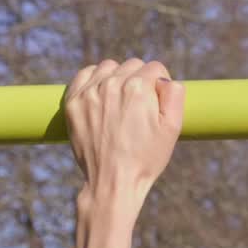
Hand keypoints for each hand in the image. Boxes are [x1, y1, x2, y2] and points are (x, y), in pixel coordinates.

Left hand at [64, 58, 184, 219]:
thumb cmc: (146, 158)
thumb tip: (164, 79)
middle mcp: (111, 83)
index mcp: (138, 88)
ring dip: (117, 78)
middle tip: (140, 108)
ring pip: (109, 67)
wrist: (112, 182)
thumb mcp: (173, 128)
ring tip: (121, 102)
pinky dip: (95, 79)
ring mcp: (89, 92)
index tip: (157, 103)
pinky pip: (85, 75)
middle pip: (132, 66)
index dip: (160, 86)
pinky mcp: (73, 101)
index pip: (155, 69)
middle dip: (140, 81)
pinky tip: (102, 95)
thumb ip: (174, 94)